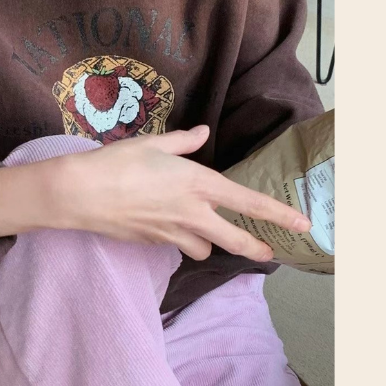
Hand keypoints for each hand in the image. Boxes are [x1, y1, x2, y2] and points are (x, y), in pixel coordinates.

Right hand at [0, 128, 309, 266]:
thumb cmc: (119, 161)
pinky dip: (183, 238)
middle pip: (234, 239)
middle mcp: (192, 213)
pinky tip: (172, 225)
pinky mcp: (155, 244)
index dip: (277, 214)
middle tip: (271, 252)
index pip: (247, 202)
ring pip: (205, 247)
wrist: (83, 194)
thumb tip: (202, 133)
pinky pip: (179, 245)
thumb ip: (183, 142)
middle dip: (256, 246)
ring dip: (210, 241)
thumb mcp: (153, 143)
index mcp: (198, 183)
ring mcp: (173, 233)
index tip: (301, 223)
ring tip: (208, 230)